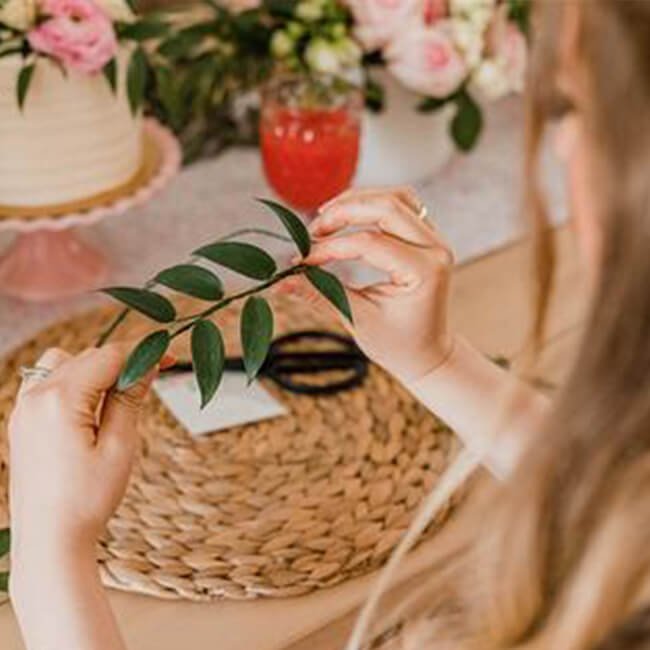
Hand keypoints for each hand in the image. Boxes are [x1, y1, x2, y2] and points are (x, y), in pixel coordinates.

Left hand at [8, 344, 158, 566]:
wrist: (48, 542)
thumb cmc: (85, 501)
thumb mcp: (120, 446)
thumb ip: (130, 399)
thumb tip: (147, 365)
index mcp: (59, 399)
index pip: (108, 356)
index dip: (143, 353)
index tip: (169, 357)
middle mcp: (35, 397)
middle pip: (87, 356)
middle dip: (123, 362)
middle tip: (154, 378)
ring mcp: (23, 409)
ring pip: (65, 363)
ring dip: (96, 370)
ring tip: (120, 395)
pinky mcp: (21, 422)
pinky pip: (46, 382)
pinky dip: (72, 382)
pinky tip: (90, 405)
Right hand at [281, 187, 454, 381]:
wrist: (427, 354)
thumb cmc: (397, 343)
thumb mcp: (356, 319)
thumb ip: (319, 293)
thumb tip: (281, 281)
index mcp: (424, 271)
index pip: (369, 243)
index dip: (330, 248)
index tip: (303, 260)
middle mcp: (435, 248)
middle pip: (387, 206)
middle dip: (343, 212)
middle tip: (312, 230)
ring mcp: (435, 239)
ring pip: (396, 197)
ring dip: (358, 200)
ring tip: (326, 217)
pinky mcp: (427, 236)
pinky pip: (403, 204)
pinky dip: (373, 204)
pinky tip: (348, 215)